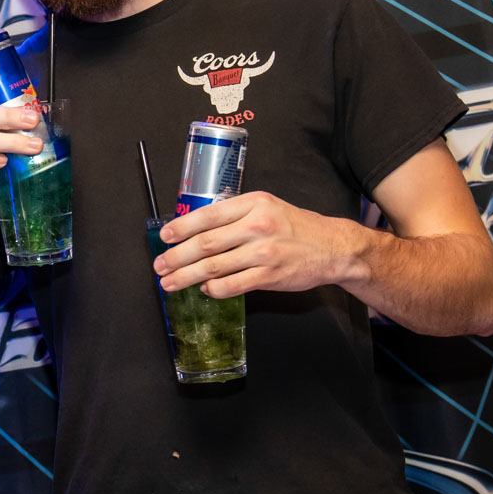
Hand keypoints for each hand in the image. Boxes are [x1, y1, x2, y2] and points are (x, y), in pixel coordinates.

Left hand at [153, 191, 365, 298]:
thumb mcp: (266, 207)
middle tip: (160, 266)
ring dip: (186, 277)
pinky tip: (204, 289)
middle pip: (205, 243)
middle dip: (176, 257)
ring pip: (214, 266)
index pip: (208, 215)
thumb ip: (235, 215)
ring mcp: (263, 252)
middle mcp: (257, 226)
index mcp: (253, 204)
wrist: (332, 247)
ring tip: (171, 282)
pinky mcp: (270, 276)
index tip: (164, 237)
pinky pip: (232, 285)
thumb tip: (196, 230)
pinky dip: (214, 289)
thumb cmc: (295, 227)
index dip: (181, 227)